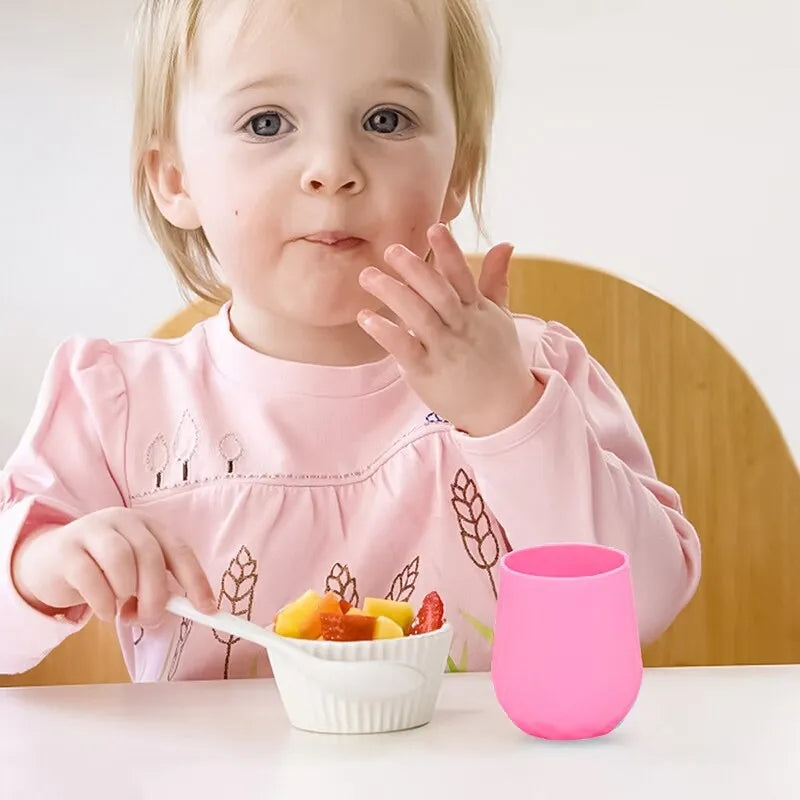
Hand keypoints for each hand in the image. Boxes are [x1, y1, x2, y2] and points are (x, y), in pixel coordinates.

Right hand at [11, 508, 215, 625]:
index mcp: (149, 526)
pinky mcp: (66, 549)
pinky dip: (103, 602)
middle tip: (148, 618)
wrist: (47, 561)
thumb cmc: (102, 570)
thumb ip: (157, 585)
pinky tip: (104, 612)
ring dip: (127, 594)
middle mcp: (124, 521)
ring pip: (121, 559)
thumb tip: (189, 610)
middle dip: (155, 594)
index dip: (195, 580)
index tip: (206, 609)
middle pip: (150, 554)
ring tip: (121, 611)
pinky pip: (90, 577)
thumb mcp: (135, 573)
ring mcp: (93, 530)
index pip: (180, 550)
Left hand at [357, 223, 542, 436]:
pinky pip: (405, 349)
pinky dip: (386, 333)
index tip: (436, 227)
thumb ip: (495, 280)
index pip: (463, 276)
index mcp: (478, 310)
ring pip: (418, 316)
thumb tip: (505, 243)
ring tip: (367, 276)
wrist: (504, 409)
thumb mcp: (499, 318)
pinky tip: (366, 318)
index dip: (449, 251)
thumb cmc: (498, 359)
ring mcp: (446, 350)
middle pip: (437, 292)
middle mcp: (462, 327)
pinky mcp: (428, 373)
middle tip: (391, 249)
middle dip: (415, 269)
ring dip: (392, 294)